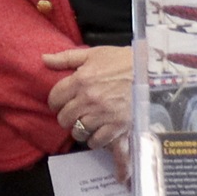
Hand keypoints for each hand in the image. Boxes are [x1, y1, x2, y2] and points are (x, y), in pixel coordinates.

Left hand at [42, 45, 134, 176]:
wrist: (152, 72)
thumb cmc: (122, 60)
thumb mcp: (93, 54)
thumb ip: (66, 58)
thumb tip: (44, 59)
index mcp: (80, 80)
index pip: (55, 98)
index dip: (55, 102)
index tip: (60, 103)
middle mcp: (89, 99)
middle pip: (64, 118)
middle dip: (66, 117)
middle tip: (73, 114)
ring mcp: (103, 114)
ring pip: (78, 132)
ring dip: (79, 129)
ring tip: (85, 124)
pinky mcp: (117, 126)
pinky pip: (97, 141)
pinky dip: (95, 140)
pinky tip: (97, 133)